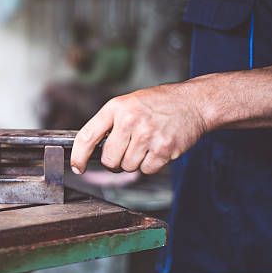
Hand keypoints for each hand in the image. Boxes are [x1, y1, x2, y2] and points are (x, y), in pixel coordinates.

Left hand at [70, 82, 208, 174]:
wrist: (194, 102)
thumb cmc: (159, 103)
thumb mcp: (128, 103)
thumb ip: (110, 123)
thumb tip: (90, 148)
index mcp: (115, 108)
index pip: (86, 136)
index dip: (78, 156)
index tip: (77, 166)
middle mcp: (129, 121)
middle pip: (108, 159)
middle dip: (115, 161)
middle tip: (126, 150)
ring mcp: (147, 135)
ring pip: (128, 166)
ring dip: (135, 162)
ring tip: (146, 144)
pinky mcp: (163, 149)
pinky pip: (146, 170)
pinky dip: (150, 165)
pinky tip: (157, 149)